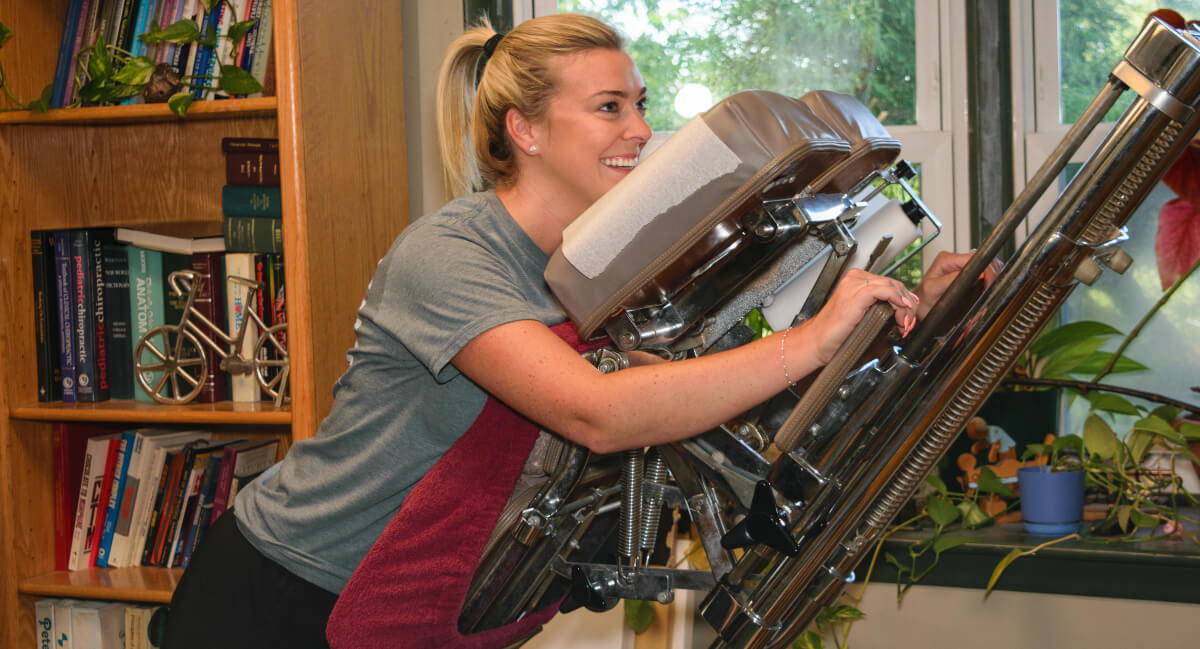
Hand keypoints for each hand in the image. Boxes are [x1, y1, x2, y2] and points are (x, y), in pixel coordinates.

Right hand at [805, 268, 919, 363]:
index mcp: (856, 280)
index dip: (904, 298)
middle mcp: (855, 279)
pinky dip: (897, 299)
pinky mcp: (855, 296)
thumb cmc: (834, 332)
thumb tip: (900, 312)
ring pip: (892, 286)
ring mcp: (854, 286)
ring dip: (905, 305)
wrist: (816, 342)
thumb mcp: (861, 316)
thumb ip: (878, 308)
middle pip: (893, 283)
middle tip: (909, 322)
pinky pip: (884, 290)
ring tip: (905, 322)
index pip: (889, 283)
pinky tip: (901, 310)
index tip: (909, 314)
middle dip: (908, 303)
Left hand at [913, 251, 1002, 318]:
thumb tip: (974, 274)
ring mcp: (960, 267)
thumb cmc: (922, 301)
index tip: (988, 283)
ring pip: (984, 267)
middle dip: (990, 276)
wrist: (918, 309)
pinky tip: (984, 292)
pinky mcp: (964, 275)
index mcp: (946, 260)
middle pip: (982, 261)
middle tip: (989, 291)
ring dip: (989, 279)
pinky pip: (981, 275)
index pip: (975, 258)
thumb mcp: (933, 290)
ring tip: (987, 292)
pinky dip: (986, 283)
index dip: (986, 270)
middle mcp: (953, 260)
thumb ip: (951, 280)